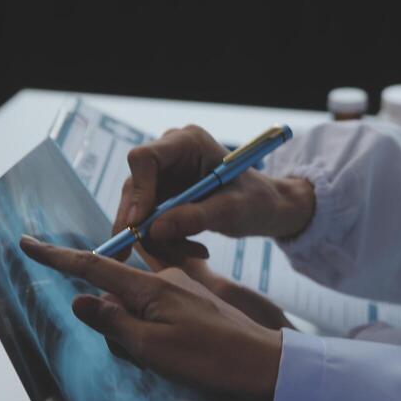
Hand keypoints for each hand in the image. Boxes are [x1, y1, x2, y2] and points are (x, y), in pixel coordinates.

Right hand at [20, 238, 282, 400]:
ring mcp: (181, 289)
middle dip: (105, 311)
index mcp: (151, 287)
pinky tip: (171, 350)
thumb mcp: (154, 348)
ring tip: (166, 358)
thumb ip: (113, 324)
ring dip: (132, 327)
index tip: (27, 244)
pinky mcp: (193, 302)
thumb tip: (80, 302)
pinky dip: (150, 328)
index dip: (57, 258)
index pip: (93, 267)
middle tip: (142, 352)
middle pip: (114, 289)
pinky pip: (156, 310)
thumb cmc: (211, 359)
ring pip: (136, 303)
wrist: (265, 363)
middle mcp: (164, 280)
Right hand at [113, 124, 314, 257]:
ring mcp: (163, 177)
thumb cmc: (257, 200)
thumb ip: (195, 217)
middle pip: (134, 189)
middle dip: (142, 227)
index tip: (139, 225)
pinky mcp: (163, 198)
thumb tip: (155, 230)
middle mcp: (169, 155)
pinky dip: (168, 243)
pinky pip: (150, 224)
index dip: (138, 192)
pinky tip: (197, 250)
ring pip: (138, 212)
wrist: (266, 207)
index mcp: (187, 142)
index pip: (144, 159)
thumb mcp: (232, 210)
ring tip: (199, 253)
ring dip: (161, 241)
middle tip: (149, 257)